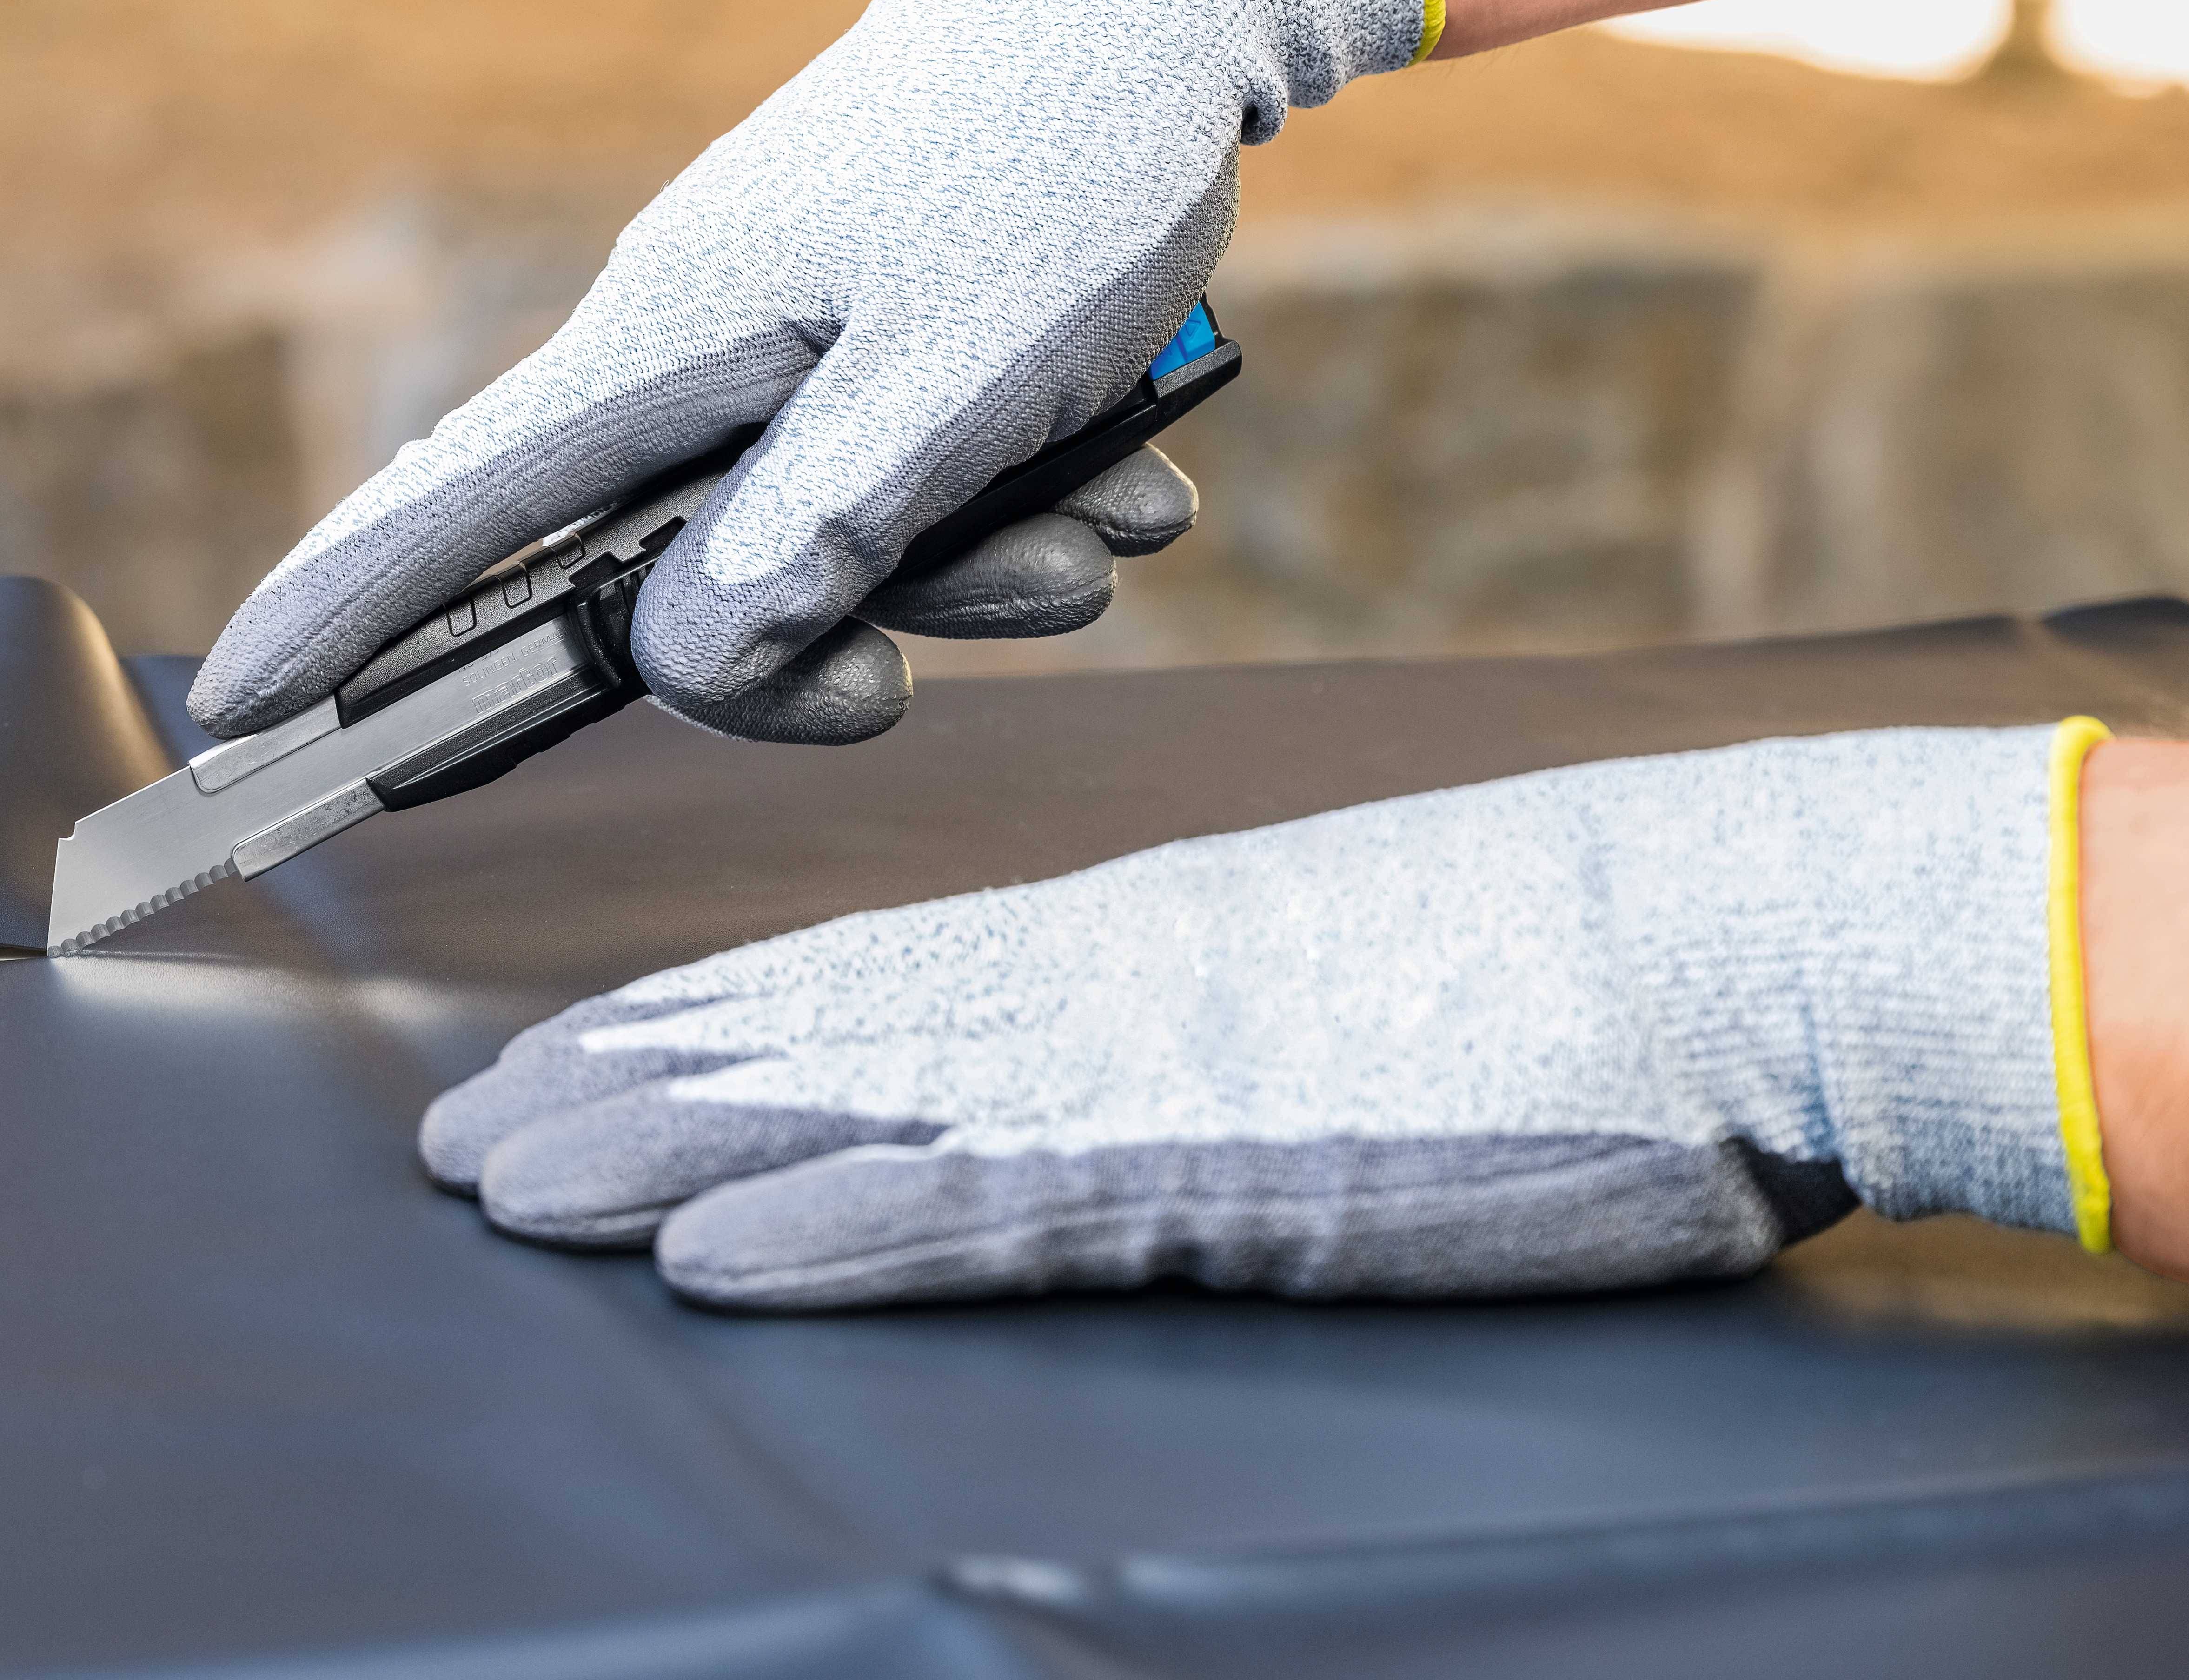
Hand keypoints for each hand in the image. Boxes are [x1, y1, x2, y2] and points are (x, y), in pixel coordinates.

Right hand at [189, 0, 1437, 743]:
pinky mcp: (871, 319)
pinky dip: (1013, 497)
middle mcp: (699, 336)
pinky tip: (1128, 471)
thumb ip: (818, 530)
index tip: (235, 708)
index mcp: (671, 336)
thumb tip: (682, 668)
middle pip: (669, 568)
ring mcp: (785, 326)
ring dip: (968, 569)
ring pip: (815, 526)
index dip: (341, 610)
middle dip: (816, 645)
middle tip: (951, 660)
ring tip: (1111, 525)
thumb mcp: (956, 379)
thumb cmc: (1061, 160)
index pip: (458, 499)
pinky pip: (900, 468)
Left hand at [422, 725, 2100, 1308]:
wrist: (1735, 928)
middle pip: (804, 1045)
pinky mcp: (1226, 1165)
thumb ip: (1209, 1022)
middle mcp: (1097, 995)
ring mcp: (1149, 1077)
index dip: (692, 1031)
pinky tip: (706, 1260)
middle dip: (616, 1094)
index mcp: (1129, 948)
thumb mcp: (1344, 980)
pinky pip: (987, 1211)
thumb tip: (1131, 1070)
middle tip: (453, 1145)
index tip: (563, 1066)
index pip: (854, 986)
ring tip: (500, 1184)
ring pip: (845, 1117)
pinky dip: (835, 1235)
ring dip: (659, 1156)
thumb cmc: (1573, 963)